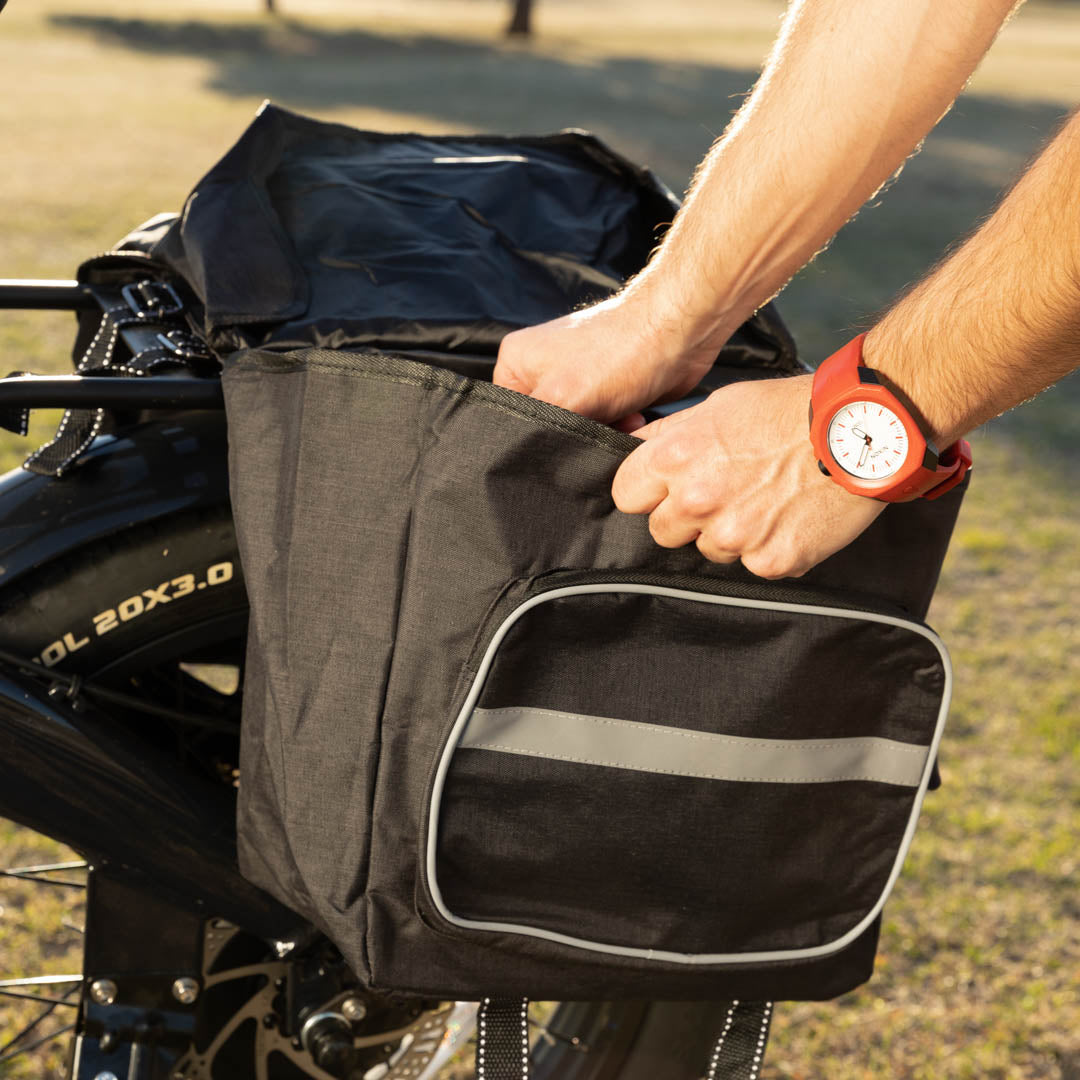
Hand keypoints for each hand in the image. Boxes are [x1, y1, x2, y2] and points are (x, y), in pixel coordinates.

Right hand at [494, 293, 721, 427]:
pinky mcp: (608, 388)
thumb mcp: (561, 399)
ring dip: (600, 434)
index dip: (532, 438)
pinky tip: (633, 420)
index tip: (557, 445)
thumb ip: (535, 432)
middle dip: (573, 437)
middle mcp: (542, 367)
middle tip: (593, 433)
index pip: (507, 418)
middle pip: (545, 425)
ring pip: (578, 429)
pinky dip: (618, 427)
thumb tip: (522, 462)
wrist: (679, 331)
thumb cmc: (621, 351)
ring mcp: (577, 376)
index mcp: (516, 362)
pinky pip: (604, 424)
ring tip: (618, 422)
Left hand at [611, 375, 885, 578]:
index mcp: (675, 458)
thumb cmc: (787, 411)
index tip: (666, 488)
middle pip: (662, 532)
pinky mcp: (770, 560)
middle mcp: (697, 501)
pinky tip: (788, 518)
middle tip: (723, 493)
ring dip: (727, 534)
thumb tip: (634, 451)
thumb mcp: (716, 407)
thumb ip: (670, 437)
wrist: (860, 429)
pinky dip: (768, 547)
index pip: (626, 496)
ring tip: (763, 501)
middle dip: (684, 517)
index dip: (647, 492)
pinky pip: (752, 565)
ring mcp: (734, 536)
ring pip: (707, 551)